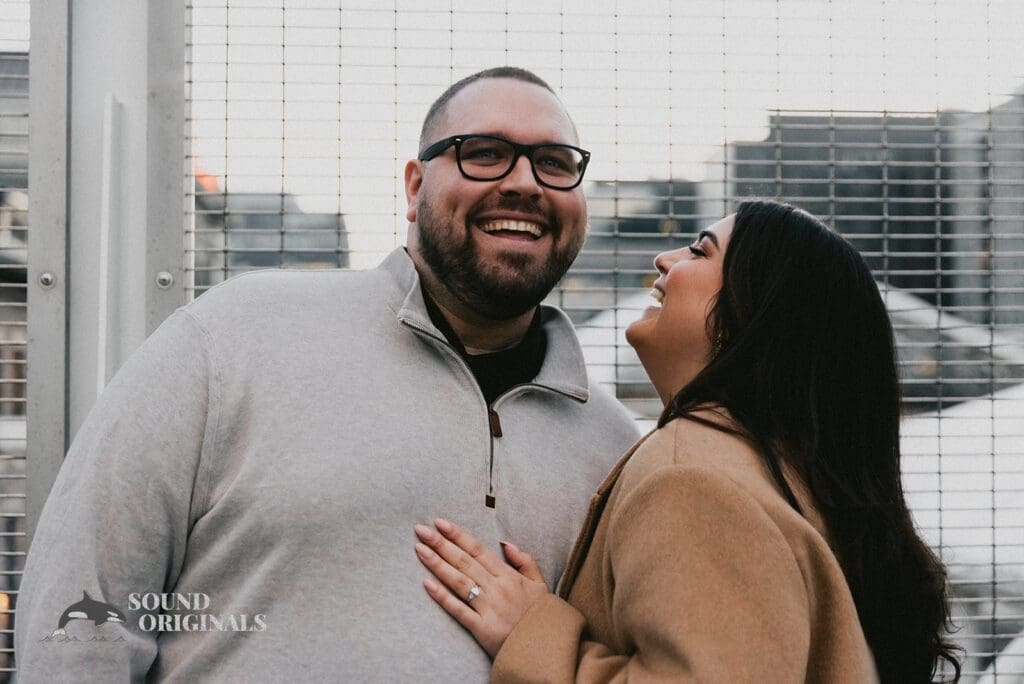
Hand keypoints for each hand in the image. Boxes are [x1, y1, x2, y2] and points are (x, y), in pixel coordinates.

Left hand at [414, 518, 549, 657]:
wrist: (545, 648)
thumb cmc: (541, 616)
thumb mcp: (540, 583)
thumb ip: (524, 561)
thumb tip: (505, 543)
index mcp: (509, 575)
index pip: (478, 550)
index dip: (458, 535)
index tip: (440, 523)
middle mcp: (496, 588)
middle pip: (464, 561)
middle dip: (441, 543)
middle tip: (421, 530)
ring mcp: (488, 607)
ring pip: (459, 581)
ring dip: (437, 564)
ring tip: (419, 549)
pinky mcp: (481, 628)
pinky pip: (458, 610)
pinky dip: (442, 597)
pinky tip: (426, 584)